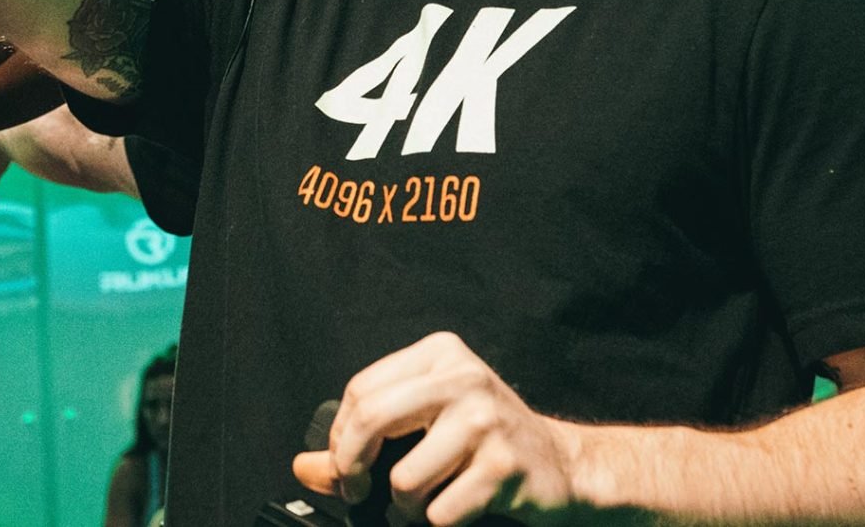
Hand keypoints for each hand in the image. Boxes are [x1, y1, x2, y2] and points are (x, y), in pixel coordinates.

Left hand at [292, 332, 580, 525]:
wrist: (562, 466)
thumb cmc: (484, 444)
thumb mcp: (425, 426)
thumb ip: (361, 444)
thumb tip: (303, 469)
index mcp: (441, 355)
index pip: (361, 390)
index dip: (340, 439)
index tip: (345, 466)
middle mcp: (464, 377)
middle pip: (372, 419)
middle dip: (351, 469)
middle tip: (357, 492)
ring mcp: (487, 420)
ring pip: (405, 478)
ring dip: (407, 508)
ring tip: (426, 503)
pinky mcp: (505, 466)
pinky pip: (441, 511)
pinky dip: (441, 521)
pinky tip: (461, 508)